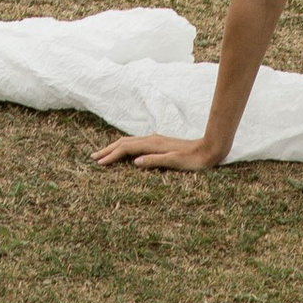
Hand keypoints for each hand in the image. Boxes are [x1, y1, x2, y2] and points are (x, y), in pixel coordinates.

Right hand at [91, 132, 220, 172]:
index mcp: (153, 144)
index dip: (111, 155)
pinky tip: (126, 152)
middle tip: (93, 158)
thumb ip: (155, 161)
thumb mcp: (175, 162)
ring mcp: (156, 141)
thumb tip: (135, 162)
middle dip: (108, 150)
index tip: (98, 163)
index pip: (126, 148)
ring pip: (130, 142)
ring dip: (115, 148)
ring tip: (104, 155)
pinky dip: (126, 148)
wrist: (209, 150)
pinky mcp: (160, 144)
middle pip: (124, 142)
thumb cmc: (194, 160)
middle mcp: (152, 140)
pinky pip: (137, 144)